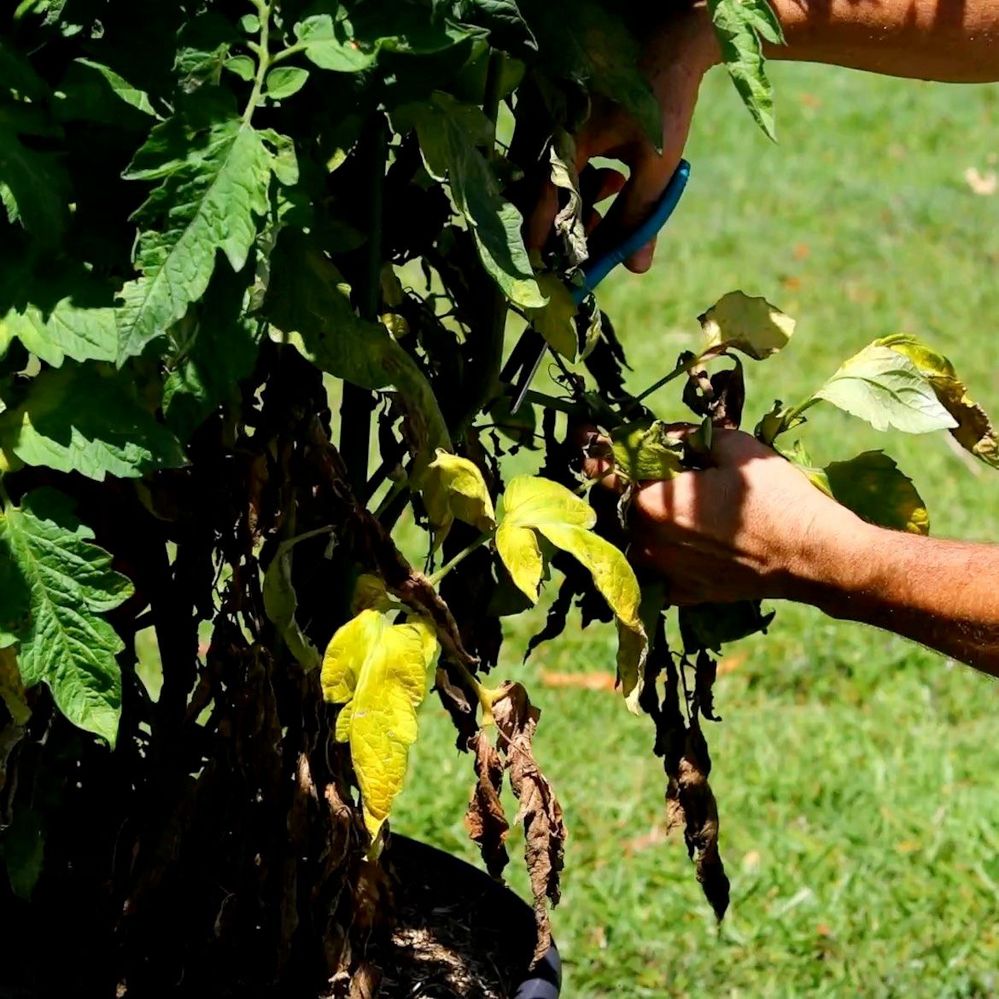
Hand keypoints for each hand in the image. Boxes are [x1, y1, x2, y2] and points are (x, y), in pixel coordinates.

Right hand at [526, 4, 718, 272]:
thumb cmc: (665, 103)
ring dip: (582, 203)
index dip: (545, 240)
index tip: (550, 271)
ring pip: (555, 183)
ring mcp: (555, 126)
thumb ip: (640, 219)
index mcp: (567, 143)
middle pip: (545, 196)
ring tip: (616, 193)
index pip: (544, 202)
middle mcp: (552, 134)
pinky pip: (563, 166)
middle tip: (598, 236)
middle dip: (570, 224)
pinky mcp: (565, 124)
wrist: (673, 44)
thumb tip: (633, 268)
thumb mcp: (656, 168)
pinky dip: (585, 183)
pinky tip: (614, 178)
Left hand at [582, 427, 867, 605]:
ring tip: (647, 507)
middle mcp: (651, 543)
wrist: (812, 556)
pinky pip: (655, 576)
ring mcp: (666, 573)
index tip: (587, 441)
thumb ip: (690, 436)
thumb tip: (666, 435)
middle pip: (616, 512)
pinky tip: (666, 546)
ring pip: (631, 545)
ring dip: (632, 525)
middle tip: (625, 471)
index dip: (598, 455)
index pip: (608, 475)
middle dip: (616, 490)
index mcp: (654, 503)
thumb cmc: (776, 497)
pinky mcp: (686, 594)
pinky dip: (654, 560)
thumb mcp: (735, 447)